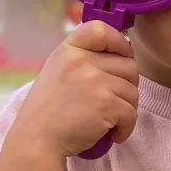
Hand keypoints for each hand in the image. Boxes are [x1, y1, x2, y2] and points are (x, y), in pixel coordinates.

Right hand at [8, 21, 138, 159]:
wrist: (36, 142)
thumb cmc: (47, 114)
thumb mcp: (57, 73)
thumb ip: (82, 61)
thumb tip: (120, 55)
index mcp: (68, 51)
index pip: (100, 29)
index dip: (119, 42)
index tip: (121, 57)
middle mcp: (81, 61)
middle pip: (128, 64)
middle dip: (126, 86)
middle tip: (112, 103)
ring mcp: (95, 81)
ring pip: (133, 90)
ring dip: (126, 109)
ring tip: (108, 121)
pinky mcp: (106, 103)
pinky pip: (131, 113)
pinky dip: (126, 127)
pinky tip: (112, 134)